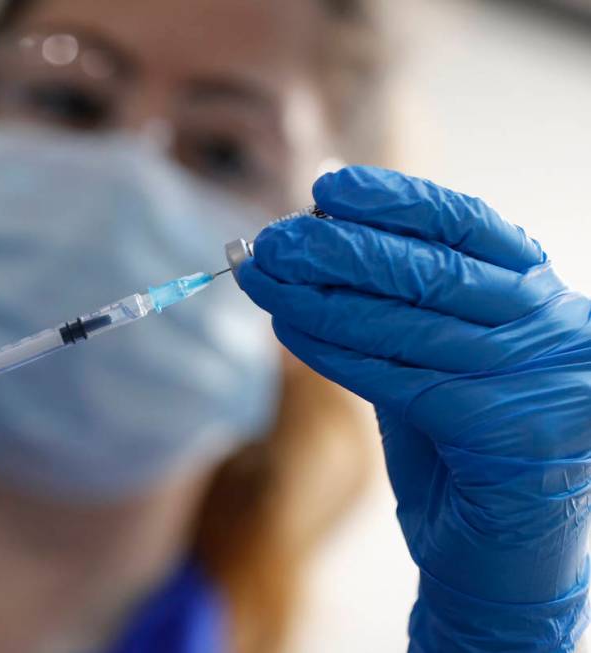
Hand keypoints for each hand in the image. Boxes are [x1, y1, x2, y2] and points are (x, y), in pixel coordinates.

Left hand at [238, 167, 590, 651]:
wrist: (503, 558)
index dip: (396, 200)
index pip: (468, 225)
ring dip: (319, 296)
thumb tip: (317, 242)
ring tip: (262, 278)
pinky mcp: (505, 431)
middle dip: (338, 248)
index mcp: (543, 298)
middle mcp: (554, 329)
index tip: (328, 187)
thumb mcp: (439, 362)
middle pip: (430, 268)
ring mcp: (539, 380)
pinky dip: (333, 349)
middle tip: (271, 239)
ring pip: (405, 321)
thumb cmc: (465, 451)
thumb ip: (396, 308)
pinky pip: (396, 376)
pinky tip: (286, 327)